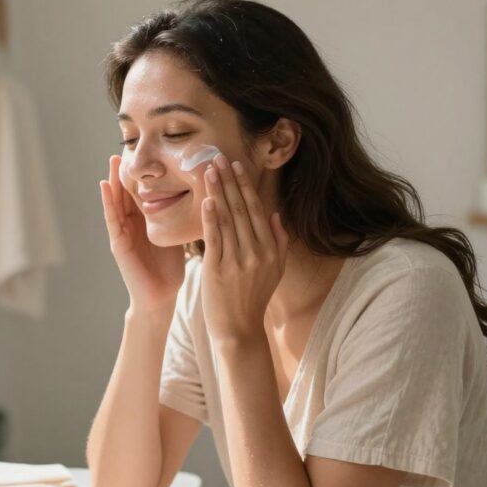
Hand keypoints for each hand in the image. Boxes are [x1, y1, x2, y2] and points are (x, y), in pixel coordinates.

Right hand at [100, 155, 185, 312]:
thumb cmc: (169, 269)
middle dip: (126, 172)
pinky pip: (111, 219)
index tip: (147, 152)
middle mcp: (132, 224)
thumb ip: (179, 217)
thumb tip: (203, 196)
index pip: (143, 192)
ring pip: (117, 201)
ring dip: (113, 181)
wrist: (160, 297)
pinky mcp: (118, 243)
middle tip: (125, 147)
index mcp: (146, 222)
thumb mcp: (175, 236)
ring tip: (113, 160)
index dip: (143, 173)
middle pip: (127, 192)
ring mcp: (123, 233)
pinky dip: (107, 202)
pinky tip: (105, 186)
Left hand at [199, 154, 288, 340]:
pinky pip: (215, 238)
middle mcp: (257, 252)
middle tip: (219, 157)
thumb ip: (279, 242)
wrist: (239, 330)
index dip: (245, 185)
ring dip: (218, 192)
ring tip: (209, 170)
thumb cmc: (253, 299)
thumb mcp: (274, 270)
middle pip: (241, 209)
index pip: (256, 209)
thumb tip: (274, 214)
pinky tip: (207, 200)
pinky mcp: (219, 270)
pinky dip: (211, 218)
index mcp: (270, 249)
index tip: (237, 165)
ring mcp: (238, 261)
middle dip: (230, 181)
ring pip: (227, 219)